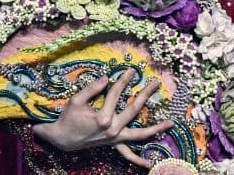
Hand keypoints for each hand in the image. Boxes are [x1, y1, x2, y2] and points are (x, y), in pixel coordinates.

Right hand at [31, 69, 174, 168]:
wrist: (62, 138)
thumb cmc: (68, 118)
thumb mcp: (77, 100)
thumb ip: (93, 89)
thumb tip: (107, 78)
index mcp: (103, 117)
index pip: (116, 94)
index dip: (123, 80)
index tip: (131, 70)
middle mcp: (112, 129)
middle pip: (134, 109)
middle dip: (146, 94)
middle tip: (156, 83)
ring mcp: (115, 139)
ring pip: (139, 134)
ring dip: (156, 129)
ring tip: (171, 123)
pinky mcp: (113, 144)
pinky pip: (127, 154)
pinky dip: (138, 159)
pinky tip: (150, 163)